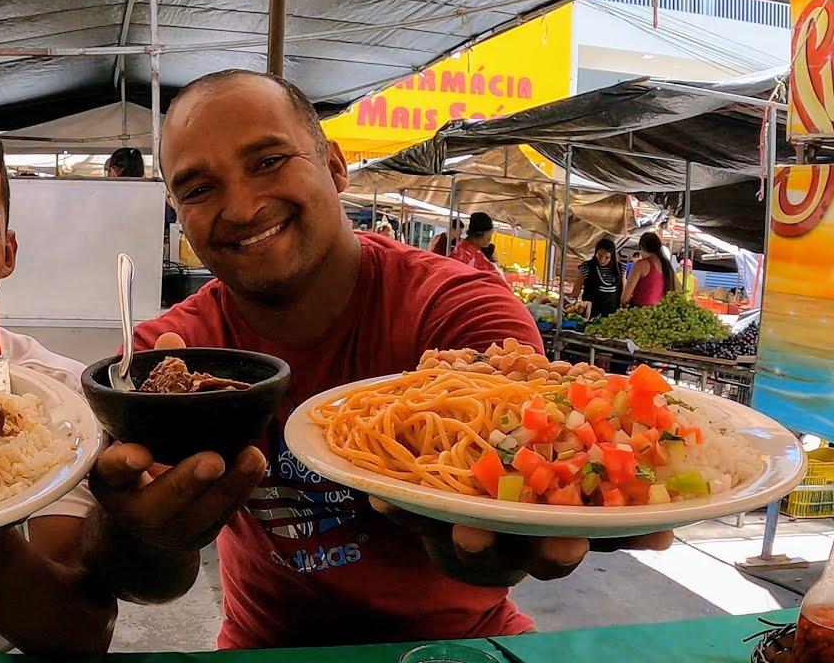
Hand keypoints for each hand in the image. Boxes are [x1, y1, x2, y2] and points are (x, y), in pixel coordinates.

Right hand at [88, 328, 265, 552]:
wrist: (143, 526)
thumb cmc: (138, 460)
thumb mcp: (131, 428)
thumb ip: (150, 385)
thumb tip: (171, 339)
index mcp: (111, 479)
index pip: (111, 471)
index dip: (123, 463)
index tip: (140, 453)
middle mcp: (136, 509)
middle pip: (159, 501)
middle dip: (185, 481)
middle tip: (211, 460)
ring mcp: (171, 527)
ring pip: (200, 513)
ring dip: (229, 486)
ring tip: (250, 456)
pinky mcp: (201, 534)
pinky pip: (224, 515)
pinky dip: (241, 490)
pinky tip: (254, 464)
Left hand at [369, 497, 672, 585]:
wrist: (467, 494)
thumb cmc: (529, 491)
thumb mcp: (571, 495)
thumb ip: (612, 505)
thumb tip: (668, 527)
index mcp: (545, 533)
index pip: (567, 544)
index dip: (575, 542)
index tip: (580, 534)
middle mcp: (505, 541)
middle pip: (518, 553)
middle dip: (531, 548)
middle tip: (543, 539)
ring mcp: (461, 531)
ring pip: (463, 540)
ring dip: (462, 536)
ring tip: (463, 530)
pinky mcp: (421, 519)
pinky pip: (405, 515)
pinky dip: (392, 507)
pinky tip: (377, 494)